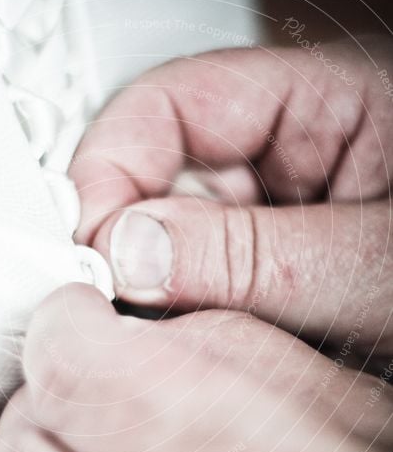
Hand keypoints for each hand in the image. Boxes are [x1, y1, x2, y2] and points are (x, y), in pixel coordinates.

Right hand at [70, 37, 392, 360]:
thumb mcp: (374, 260)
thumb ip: (254, 254)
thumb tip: (129, 250)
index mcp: (322, 102)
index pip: (173, 104)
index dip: (110, 167)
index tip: (87, 244)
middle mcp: (290, 154)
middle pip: (162, 176)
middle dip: (130, 244)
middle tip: (117, 307)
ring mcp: (280, 214)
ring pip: (175, 242)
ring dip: (162, 294)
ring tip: (183, 339)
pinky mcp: (277, 272)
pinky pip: (205, 288)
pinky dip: (190, 322)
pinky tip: (205, 349)